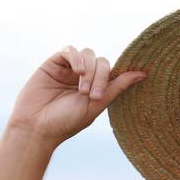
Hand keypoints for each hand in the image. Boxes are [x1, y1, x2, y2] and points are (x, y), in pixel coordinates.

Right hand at [7, 46, 146, 147]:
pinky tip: (77, 71)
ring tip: (81, 90)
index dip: (109, 78)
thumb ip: (117, 87)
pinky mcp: (53, 63)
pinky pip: (70, 50)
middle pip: (101, 61)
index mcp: (95, 88)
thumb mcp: (97, 105)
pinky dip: (77, 58)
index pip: (110, 72)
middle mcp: (82, 77)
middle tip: (91, 96)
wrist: (37, 128)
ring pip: (88, 54)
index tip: (100, 96)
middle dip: (100, 77)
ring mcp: (68, 69)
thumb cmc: (66, 122)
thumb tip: (142, 74)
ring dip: (89, 70)